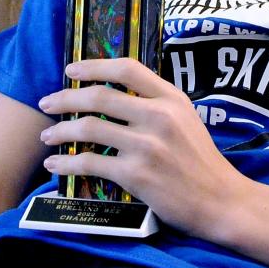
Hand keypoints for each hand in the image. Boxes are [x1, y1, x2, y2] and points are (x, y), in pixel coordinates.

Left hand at [38, 57, 249, 235]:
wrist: (222, 201)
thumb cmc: (202, 162)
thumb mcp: (187, 120)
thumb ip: (157, 104)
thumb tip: (115, 94)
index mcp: (172, 99)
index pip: (127, 69)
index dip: (94, 66)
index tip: (71, 70)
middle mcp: (159, 116)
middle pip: (100, 96)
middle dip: (66, 98)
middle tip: (46, 103)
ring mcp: (147, 145)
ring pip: (90, 127)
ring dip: (60, 131)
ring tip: (48, 136)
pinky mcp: (137, 174)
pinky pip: (91, 162)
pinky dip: (67, 161)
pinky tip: (56, 163)